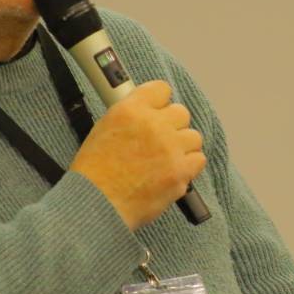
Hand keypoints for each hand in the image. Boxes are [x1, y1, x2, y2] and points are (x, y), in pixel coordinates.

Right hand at [70, 80, 206, 229]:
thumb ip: (131, 116)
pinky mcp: (180, 171)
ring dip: (182, 146)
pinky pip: (198, 159)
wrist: (96, 205)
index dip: (160, 102)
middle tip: (160, 141)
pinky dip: (188, 166)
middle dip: (172, 126)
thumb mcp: (104, 129)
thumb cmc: (94, 173)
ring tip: (166, 160)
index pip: (161, 89)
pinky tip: (172, 172)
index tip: (158, 111)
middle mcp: (153, 124)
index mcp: (130, 110)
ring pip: (193, 137)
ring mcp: (170, 148)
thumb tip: (149, 112)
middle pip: (181, 112)